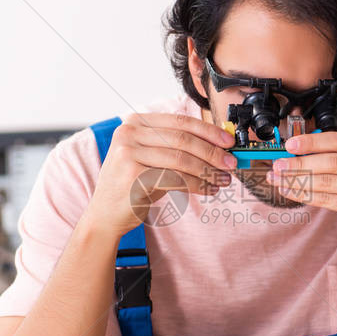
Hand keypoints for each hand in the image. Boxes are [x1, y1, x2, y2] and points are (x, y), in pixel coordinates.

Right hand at [86, 112, 236, 236]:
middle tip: (231, 163)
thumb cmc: (133, 185)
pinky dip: (198, 185)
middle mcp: (129, 133)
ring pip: (182, 160)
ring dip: (208, 171)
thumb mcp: (151, 158)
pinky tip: (209, 190)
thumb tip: (218, 146)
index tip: (229, 142)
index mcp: (135, 122)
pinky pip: (176, 178)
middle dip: (212, 152)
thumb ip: (176, 147)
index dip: (208, 131)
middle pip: (183, 140)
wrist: (105, 214)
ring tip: (223, 179)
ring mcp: (129, 153)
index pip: (180, 121)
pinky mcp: (134, 176)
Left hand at [266, 131, 336, 255]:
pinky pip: (328, 199)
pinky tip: (291, 191)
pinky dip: (305, 195)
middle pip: (331, 161)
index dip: (312, 141)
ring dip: (298, 179)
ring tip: (279, 178)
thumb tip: (302, 151)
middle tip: (278, 164)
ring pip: (327, 181)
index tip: (291, 144)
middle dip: (300, 162)